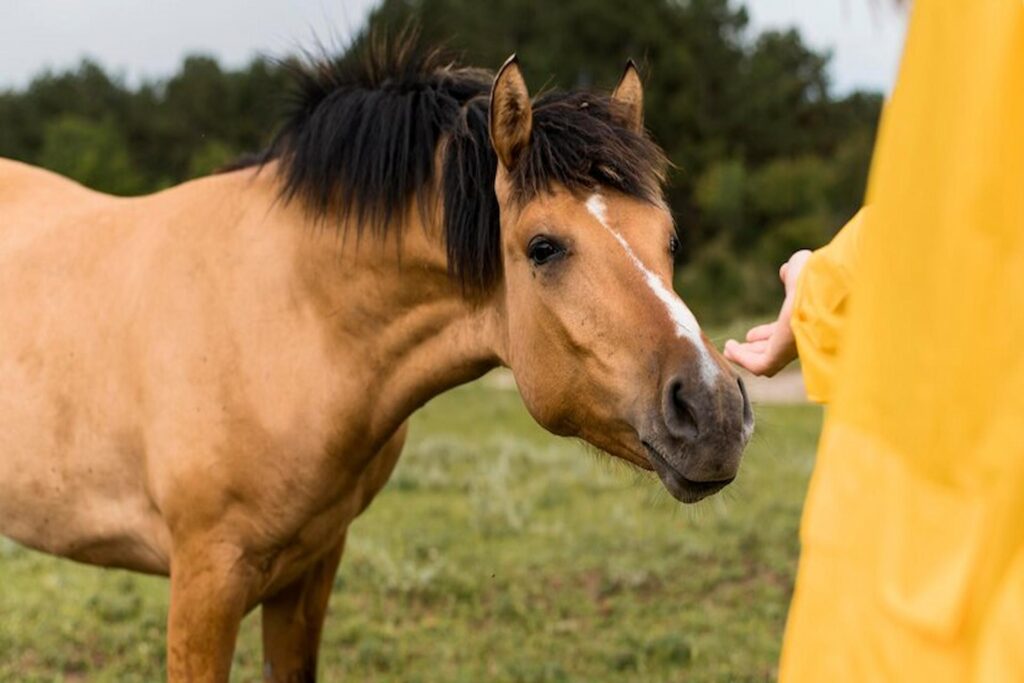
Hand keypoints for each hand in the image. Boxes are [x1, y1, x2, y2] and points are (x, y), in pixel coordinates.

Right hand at [724, 250, 811, 376]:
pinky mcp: (781, 356)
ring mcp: (790, 349)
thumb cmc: (815, 278)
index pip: (784, 334)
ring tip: (727, 350)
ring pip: (766, 361)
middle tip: (738, 345)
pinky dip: (741, 358)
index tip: (750, 335)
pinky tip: (729, 348)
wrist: (822, 290)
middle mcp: (800, 339)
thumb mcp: (801, 269)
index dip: (766, 335)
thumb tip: (786, 270)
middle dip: (755, 349)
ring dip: (745, 357)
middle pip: (775, 350)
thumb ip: (792, 271)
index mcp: (805, 320)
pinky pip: (758, 365)